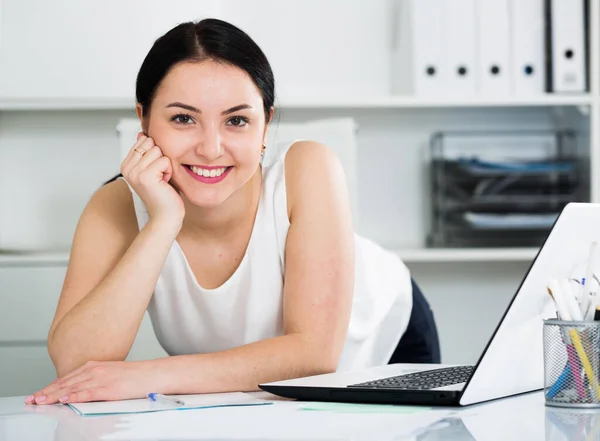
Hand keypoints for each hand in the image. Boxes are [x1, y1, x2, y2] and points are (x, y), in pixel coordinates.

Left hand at [25, 360, 160, 404]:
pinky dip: (74, 396)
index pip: (67, 378)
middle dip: (47, 392)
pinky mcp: (109, 388)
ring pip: (72, 388)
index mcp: (95, 366)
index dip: (50, 386)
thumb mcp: (111, 374)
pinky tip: (64, 400)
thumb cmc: (136, 376)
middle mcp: (95, 370)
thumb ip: (95, 380)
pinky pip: (87, 393)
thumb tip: (80, 390)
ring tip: (41, 402)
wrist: (153, 374)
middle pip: (65, 382)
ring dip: (55, 395)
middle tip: (32, 400)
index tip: (38, 394)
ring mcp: (102, 378)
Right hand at [121, 133, 184, 229]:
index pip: (144, 140)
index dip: (156, 153)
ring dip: (166, 165)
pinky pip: (164, 161)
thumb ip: (146, 152)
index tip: (155, 171)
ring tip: (162, 180)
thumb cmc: (163, 193)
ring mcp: (134, 172)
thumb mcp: (154, 168)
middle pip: (151, 143)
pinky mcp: (145, 176)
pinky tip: (165, 183)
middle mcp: (127, 168)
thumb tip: (142, 134)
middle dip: (161, 158)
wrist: (166, 216)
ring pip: (158, 151)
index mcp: (126, 164)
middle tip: (160, 176)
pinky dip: (169, 171)